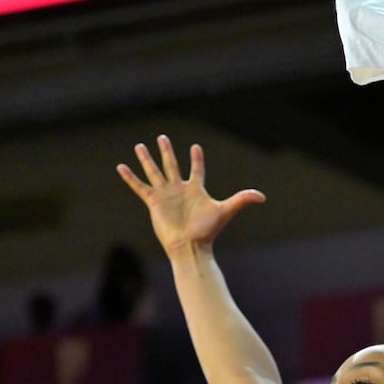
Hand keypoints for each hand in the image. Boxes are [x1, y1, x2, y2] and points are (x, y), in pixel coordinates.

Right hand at [117, 136, 264, 256]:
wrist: (189, 245)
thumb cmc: (207, 230)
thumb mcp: (226, 210)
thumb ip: (242, 200)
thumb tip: (262, 196)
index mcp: (195, 190)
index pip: (197, 169)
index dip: (197, 159)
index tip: (196, 147)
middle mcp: (179, 189)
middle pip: (171, 165)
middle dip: (167, 151)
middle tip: (162, 137)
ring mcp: (165, 195)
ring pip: (154, 171)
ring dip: (147, 159)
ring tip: (140, 146)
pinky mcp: (153, 202)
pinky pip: (139, 186)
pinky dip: (130, 177)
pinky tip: (121, 167)